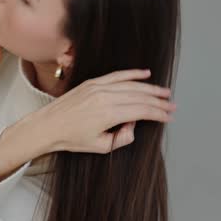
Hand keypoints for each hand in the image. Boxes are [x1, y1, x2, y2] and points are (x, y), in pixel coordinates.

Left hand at [38, 68, 175, 153]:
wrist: (48, 125)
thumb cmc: (71, 138)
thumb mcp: (101, 146)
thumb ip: (122, 138)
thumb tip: (133, 126)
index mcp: (109, 114)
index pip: (142, 111)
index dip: (158, 114)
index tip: (168, 117)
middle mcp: (105, 97)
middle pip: (140, 97)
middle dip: (158, 101)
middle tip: (172, 105)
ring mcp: (98, 87)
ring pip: (131, 85)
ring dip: (150, 88)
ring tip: (164, 92)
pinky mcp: (92, 82)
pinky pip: (117, 75)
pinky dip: (133, 74)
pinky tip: (145, 74)